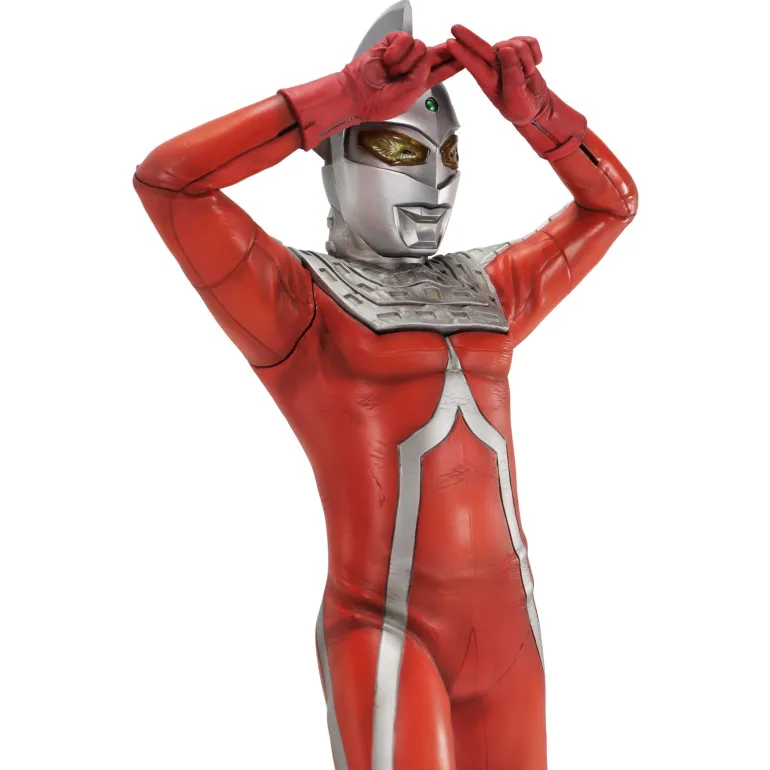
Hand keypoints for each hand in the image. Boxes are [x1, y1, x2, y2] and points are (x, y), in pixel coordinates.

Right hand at [342, 31, 462, 122]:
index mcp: (419, 83)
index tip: (466, 58)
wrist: (355, 93)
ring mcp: (403, 56)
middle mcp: (413, 68)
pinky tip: (387, 61)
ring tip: (392, 72)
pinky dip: (396, 51)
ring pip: (420, 46)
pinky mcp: (392, 44)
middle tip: (455, 44)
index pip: (442, 71)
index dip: (455, 65)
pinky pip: (404, 39)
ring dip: (406, 62)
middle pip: (437, 53)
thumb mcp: (405, 97)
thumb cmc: (376, 102)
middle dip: (447, 50)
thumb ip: (420, 79)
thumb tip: (425, 59)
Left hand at [446, 25, 547, 124]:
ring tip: (526, 75)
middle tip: (455, 28)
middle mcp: (494, 65)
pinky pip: (530, 41)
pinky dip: (535, 53)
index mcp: (488, 80)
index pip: (473, 64)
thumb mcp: (516, 99)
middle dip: (468, 38)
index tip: (450, 43)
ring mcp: (506, 55)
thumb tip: (506, 49)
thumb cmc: (521, 107)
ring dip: (526, 60)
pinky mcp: (521, 47)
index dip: (461, 53)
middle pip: (482, 47)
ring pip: (515, 45)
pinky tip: (533, 65)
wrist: (536, 104)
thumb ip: (511, 77)